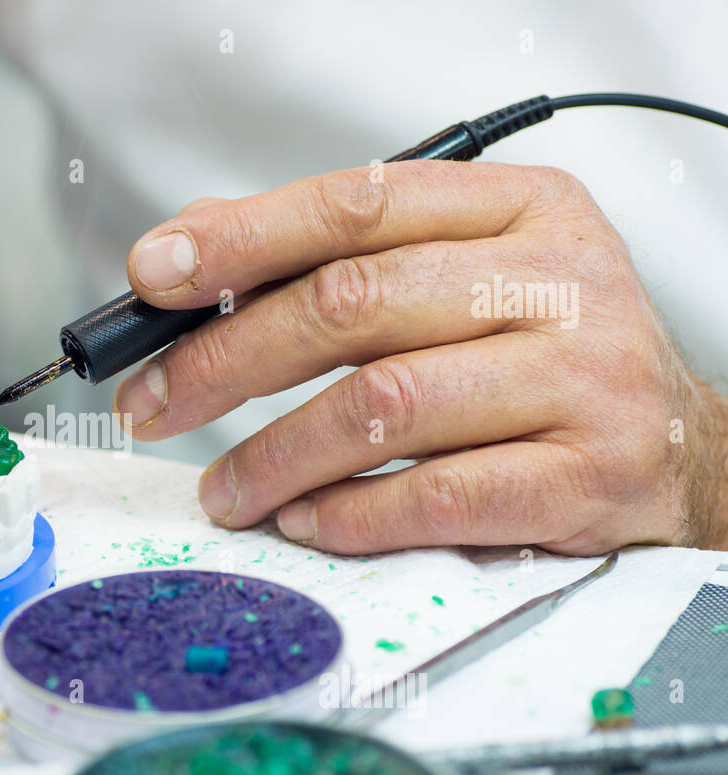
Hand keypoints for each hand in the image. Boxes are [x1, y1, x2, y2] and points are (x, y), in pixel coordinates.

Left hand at [115, 161, 727, 553]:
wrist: (683, 449)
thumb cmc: (543, 356)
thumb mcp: (465, 274)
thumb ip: (343, 256)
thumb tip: (196, 251)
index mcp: (521, 210)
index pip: (358, 201)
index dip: (243, 239)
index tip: (154, 276)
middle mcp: (558, 280)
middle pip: (354, 305)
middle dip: (227, 361)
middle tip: (156, 402)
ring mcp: (582, 378)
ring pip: (384, 404)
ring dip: (276, 455)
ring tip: (225, 488)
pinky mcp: (585, 476)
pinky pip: (436, 496)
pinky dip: (350, 513)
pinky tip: (304, 520)